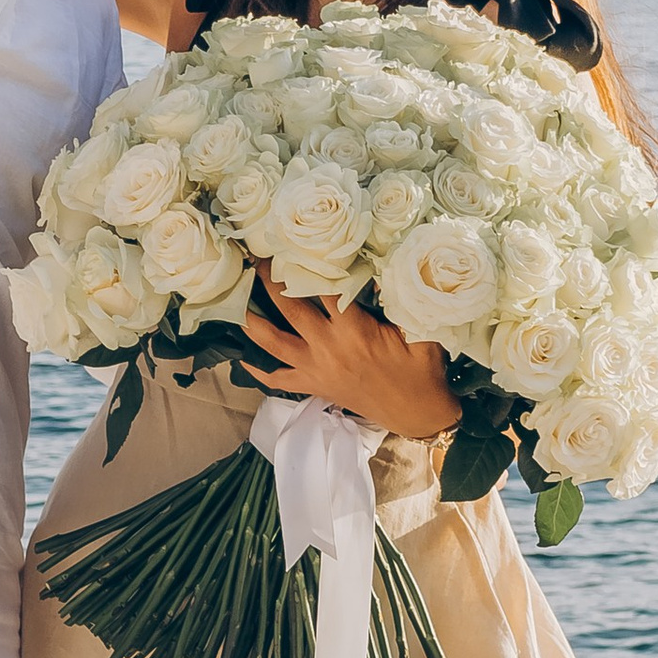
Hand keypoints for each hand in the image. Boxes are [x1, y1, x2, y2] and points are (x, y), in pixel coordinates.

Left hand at [240, 280, 458, 442]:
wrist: (417, 413)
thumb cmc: (421, 369)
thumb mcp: (420, 330)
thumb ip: (400, 300)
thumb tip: (380, 268)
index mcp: (354, 329)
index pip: (323, 288)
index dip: (306, 264)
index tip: (290, 244)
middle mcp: (328, 347)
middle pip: (289, 308)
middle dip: (271, 282)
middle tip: (257, 259)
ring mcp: (316, 368)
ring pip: (273, 343)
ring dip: (253, 322)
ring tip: (236, 302)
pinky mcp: (314, 386)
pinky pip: (278, 379)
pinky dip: (259, 369)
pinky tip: (244, 358)